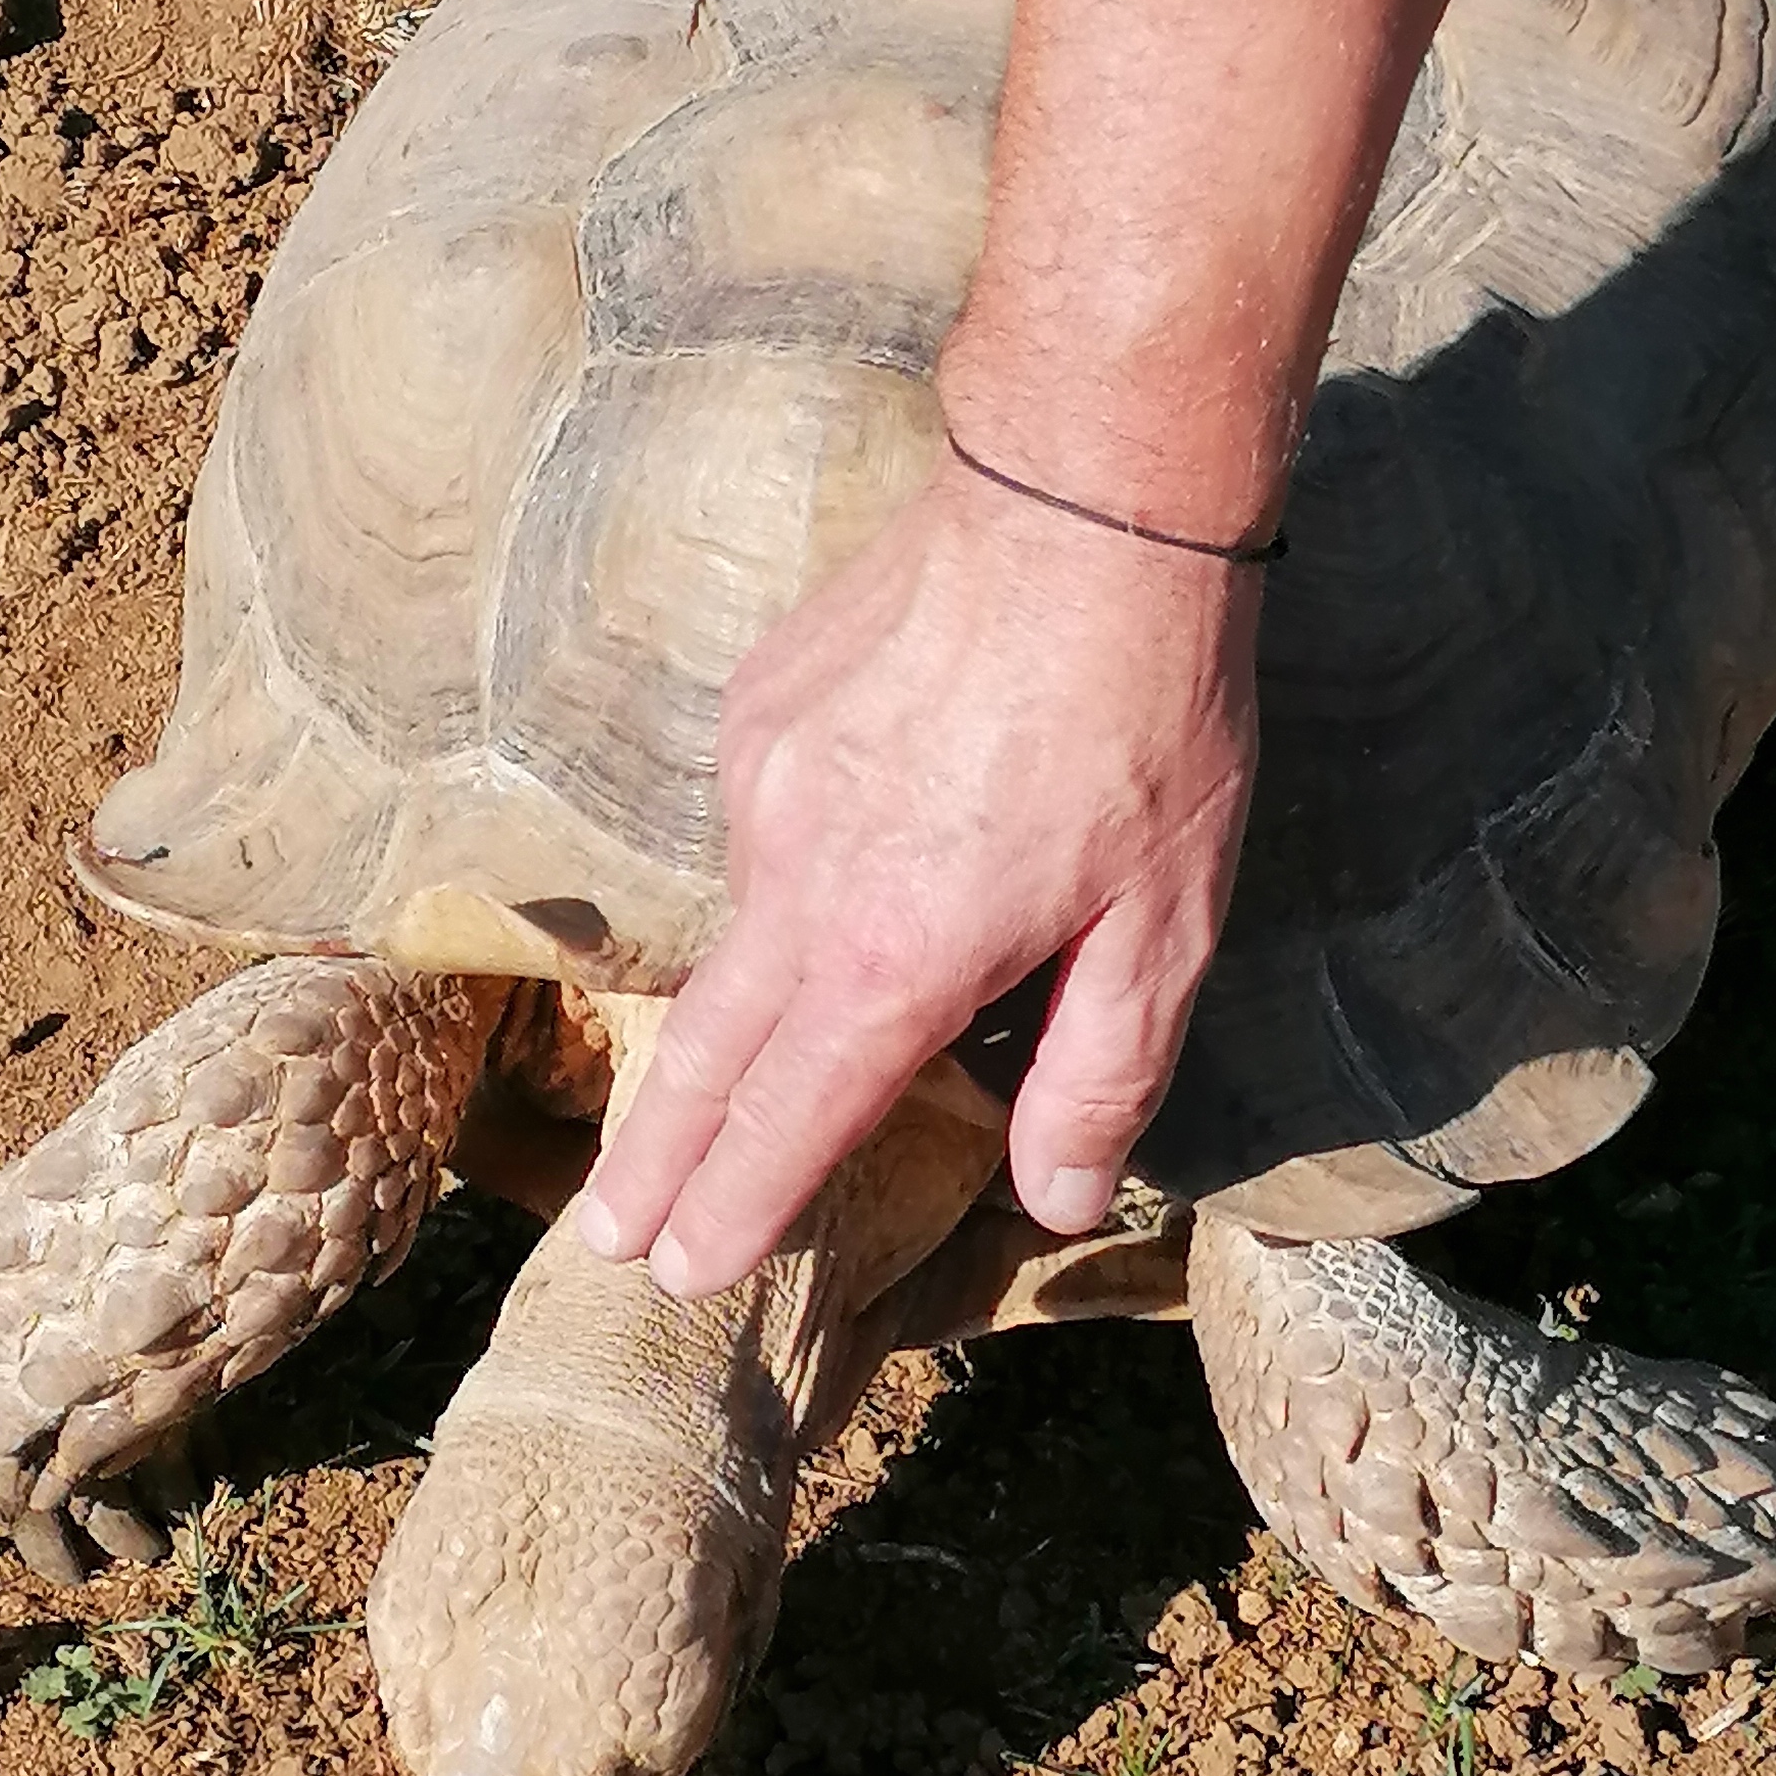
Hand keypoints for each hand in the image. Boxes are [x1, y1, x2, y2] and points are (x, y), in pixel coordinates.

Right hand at [575, 460, 1260, 1297]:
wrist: (1083, 506)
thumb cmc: (1150, 723)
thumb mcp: (1166, 926)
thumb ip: (1098, 1076)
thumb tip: (1054, 1200)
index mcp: (891, 961)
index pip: (788, 1123)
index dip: (735, 1208)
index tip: (682, 1270)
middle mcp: (798, 884)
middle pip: (704, 1055)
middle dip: (654, 1158)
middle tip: (608, 1234)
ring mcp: (761, 788)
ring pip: (741, 929)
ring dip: (743, 1004)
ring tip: (749, 1058)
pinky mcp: (758, 711)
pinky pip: (761, 824)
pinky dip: (793, 869)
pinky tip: (862, 847)